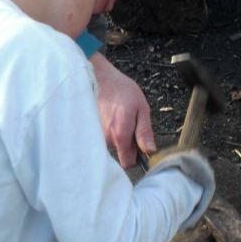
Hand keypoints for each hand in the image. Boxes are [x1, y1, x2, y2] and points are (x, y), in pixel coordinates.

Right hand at [90, 52, 155, 167]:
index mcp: (120, 135)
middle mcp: (105, 139)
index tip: (139, 145)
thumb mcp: (142, 109)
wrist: (101, 78)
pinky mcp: (91, 130)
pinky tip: (111, 116)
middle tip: (130, 123)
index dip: (136, 156)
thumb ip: (145, 132)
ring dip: (118, 135)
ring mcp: (96, 135)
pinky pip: (103, 138)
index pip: (128, 163)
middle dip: (127, 143)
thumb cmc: (122, 90)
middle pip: (120, 153)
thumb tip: (150, 151)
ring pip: (112, 145)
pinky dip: (109, 130)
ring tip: (119, 116)